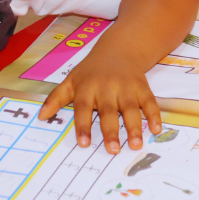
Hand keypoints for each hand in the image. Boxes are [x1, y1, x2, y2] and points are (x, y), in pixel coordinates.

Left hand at [38, 49, 161, 153]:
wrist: (119, 50)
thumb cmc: (92, 71)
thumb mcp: (71, 80)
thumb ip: (56, 98)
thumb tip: (41, 116)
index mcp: (87, 88)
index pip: (83, 108)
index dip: (83, 125)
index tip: (84, 143)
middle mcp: (107, 87)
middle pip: (109, 110)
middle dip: (111, 130)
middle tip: (113, 149)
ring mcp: (126, 87)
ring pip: (131, 107)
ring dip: (134, 126)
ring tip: (136, 144)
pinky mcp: (142, 87)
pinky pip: (150, 101)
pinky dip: (155, 115)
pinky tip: (157, 129)